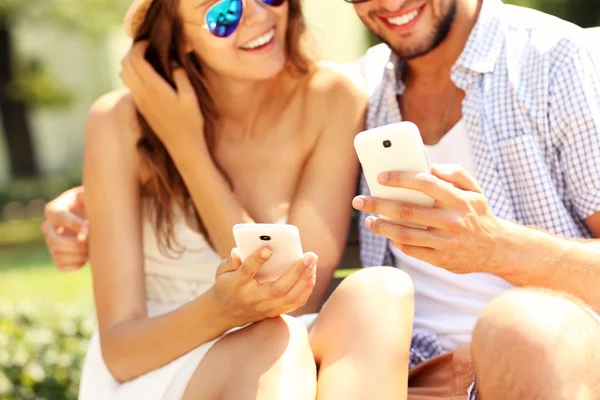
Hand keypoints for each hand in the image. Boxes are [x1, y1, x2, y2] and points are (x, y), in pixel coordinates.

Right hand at [41, 186, 89, 271]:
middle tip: (90, 244)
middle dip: (74, 245)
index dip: (74, 224)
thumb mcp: (89, 195)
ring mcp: (51, 242)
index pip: (59, 217)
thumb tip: (89, 213)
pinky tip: (88, 257)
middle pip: (53, 241)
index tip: (88, 229)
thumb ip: (88, 199)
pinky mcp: (58, 255)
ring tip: (92, 251)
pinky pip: (61, 266)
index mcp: (54, 209)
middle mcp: (48, 227)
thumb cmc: (91, 201)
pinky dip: (76, 265)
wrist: (91, 213)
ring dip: (77, 256)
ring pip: (57, 255)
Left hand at [119, 41, 203, 147]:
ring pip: (123, 74)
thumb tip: (173, 62)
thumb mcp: (190, 97)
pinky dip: (133, 74)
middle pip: (125, 64)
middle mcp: (141, 94)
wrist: (182, 146)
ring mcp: (139, 101)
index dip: (140, 46)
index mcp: (153, 88)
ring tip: (147, 60)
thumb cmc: (190, 122)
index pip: (135, 59)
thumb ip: (180, 76)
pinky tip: (148, 76)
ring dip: (131, 63)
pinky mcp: (140, 107)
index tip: (150, 42)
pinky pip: (129, 85)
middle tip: (148, 48)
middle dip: (133, 52)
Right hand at [213, 247, 317, 324]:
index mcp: (236, 285)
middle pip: (277, 288)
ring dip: (305, 280)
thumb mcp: (221, 271)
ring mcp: (265, 308)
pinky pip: (295, 303)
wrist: (225, 314)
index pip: (247, 272)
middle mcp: (253, 298)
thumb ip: (231, 261)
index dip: (257, 260)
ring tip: (313, 262)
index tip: (269, 248)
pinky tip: (311, 274)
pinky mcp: (275, 312)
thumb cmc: (227, 285)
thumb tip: (238, 251)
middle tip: (310, 255)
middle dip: (296, 271)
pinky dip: (306, 289)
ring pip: (290, 297)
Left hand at [352, 164, 504, 273]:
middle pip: (407, 211)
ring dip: (381, 227)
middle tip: (359, 201)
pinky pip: (412, 250)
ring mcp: (446, 243)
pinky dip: (396, 242)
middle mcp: (452, 222)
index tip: (380, 177)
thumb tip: (430, 167)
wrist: (498, 249)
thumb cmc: (479, 214)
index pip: (425, 184)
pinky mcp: (442, 260)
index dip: (400, 179)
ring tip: (368, 220)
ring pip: (405, 234)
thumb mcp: (475, 190)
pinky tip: (387, 234)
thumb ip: (456, 173)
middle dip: (378, 204)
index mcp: (459, 200)